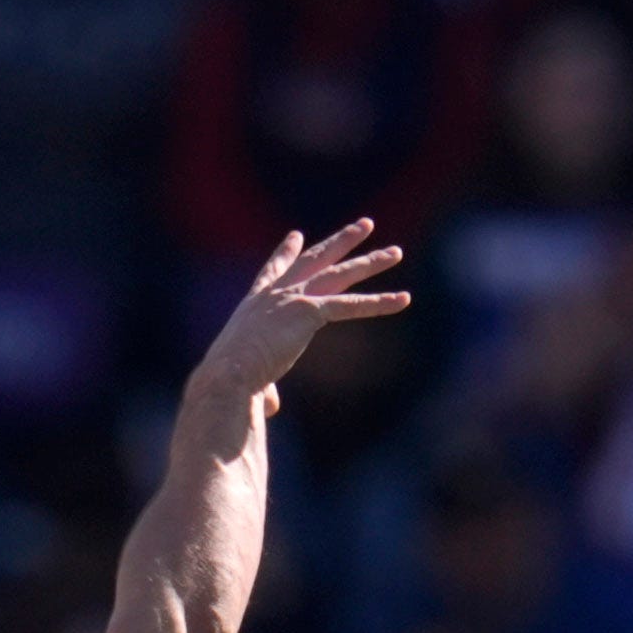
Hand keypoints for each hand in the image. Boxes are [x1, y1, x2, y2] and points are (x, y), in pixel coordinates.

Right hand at [187, 222, 411, 414]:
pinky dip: (379, 304)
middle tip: (365, 225)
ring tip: (397, 253)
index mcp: (256, 305)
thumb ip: (264, 389)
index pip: (275, 271)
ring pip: (340, 275)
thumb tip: (269, 407)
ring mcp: (293, 299)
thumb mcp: (247, 379)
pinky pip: (351, 306)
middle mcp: (276, 294)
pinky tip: (404, 299)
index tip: (297, 235)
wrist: (228, 373)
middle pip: (316, 260)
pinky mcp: (309, 312)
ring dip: (371, 263)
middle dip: (342, 241)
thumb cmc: (230, 382)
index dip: (287, 253)